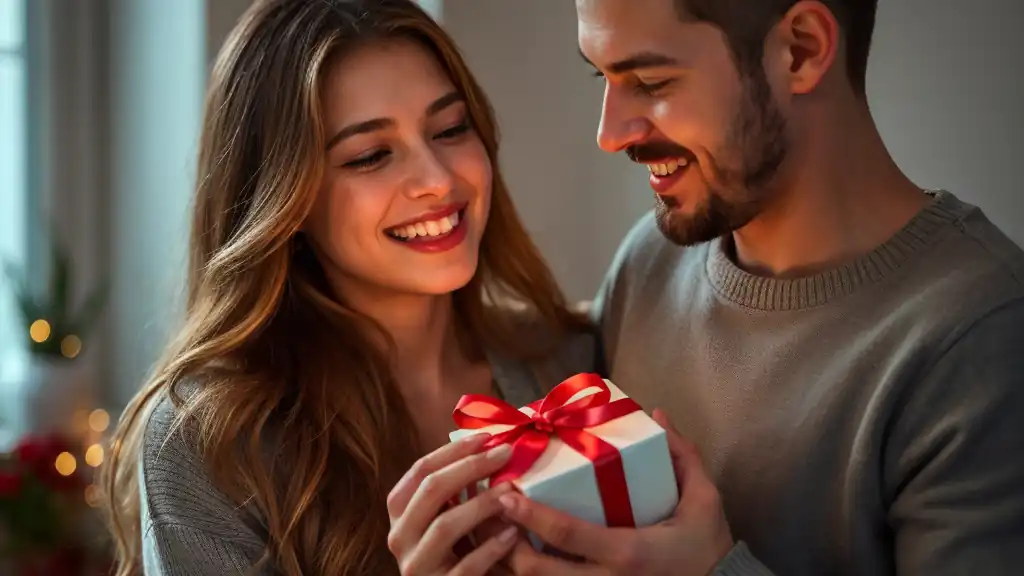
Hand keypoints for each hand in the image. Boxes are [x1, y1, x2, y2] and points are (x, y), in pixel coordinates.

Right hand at [387, 434, 521, 575]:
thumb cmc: (453, 553)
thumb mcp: (445, 518)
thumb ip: (454, 491)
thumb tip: (487, 448)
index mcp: (400, 513)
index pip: (419, 471)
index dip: (453, 450)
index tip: (486, 437)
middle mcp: (399, 537)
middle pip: (432, 490)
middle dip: (471, 467)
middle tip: (504, 454)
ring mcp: (416, 566)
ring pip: (445, 525)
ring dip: (482, 503)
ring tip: (511, 490)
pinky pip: (466, 565)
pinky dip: (491, 547)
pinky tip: (512, 533)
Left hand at [499, 409, 733, 575]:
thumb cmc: (709, 544)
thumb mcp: (704, 498)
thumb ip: (682, 456)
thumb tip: (658, 416)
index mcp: (630, 552)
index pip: (570, 535)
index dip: (532, 516)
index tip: (505, 495)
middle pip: (541, 572)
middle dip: (504, 546)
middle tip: (485, 514)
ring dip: (511, 564)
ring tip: (490, 534)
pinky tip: (513, 558)